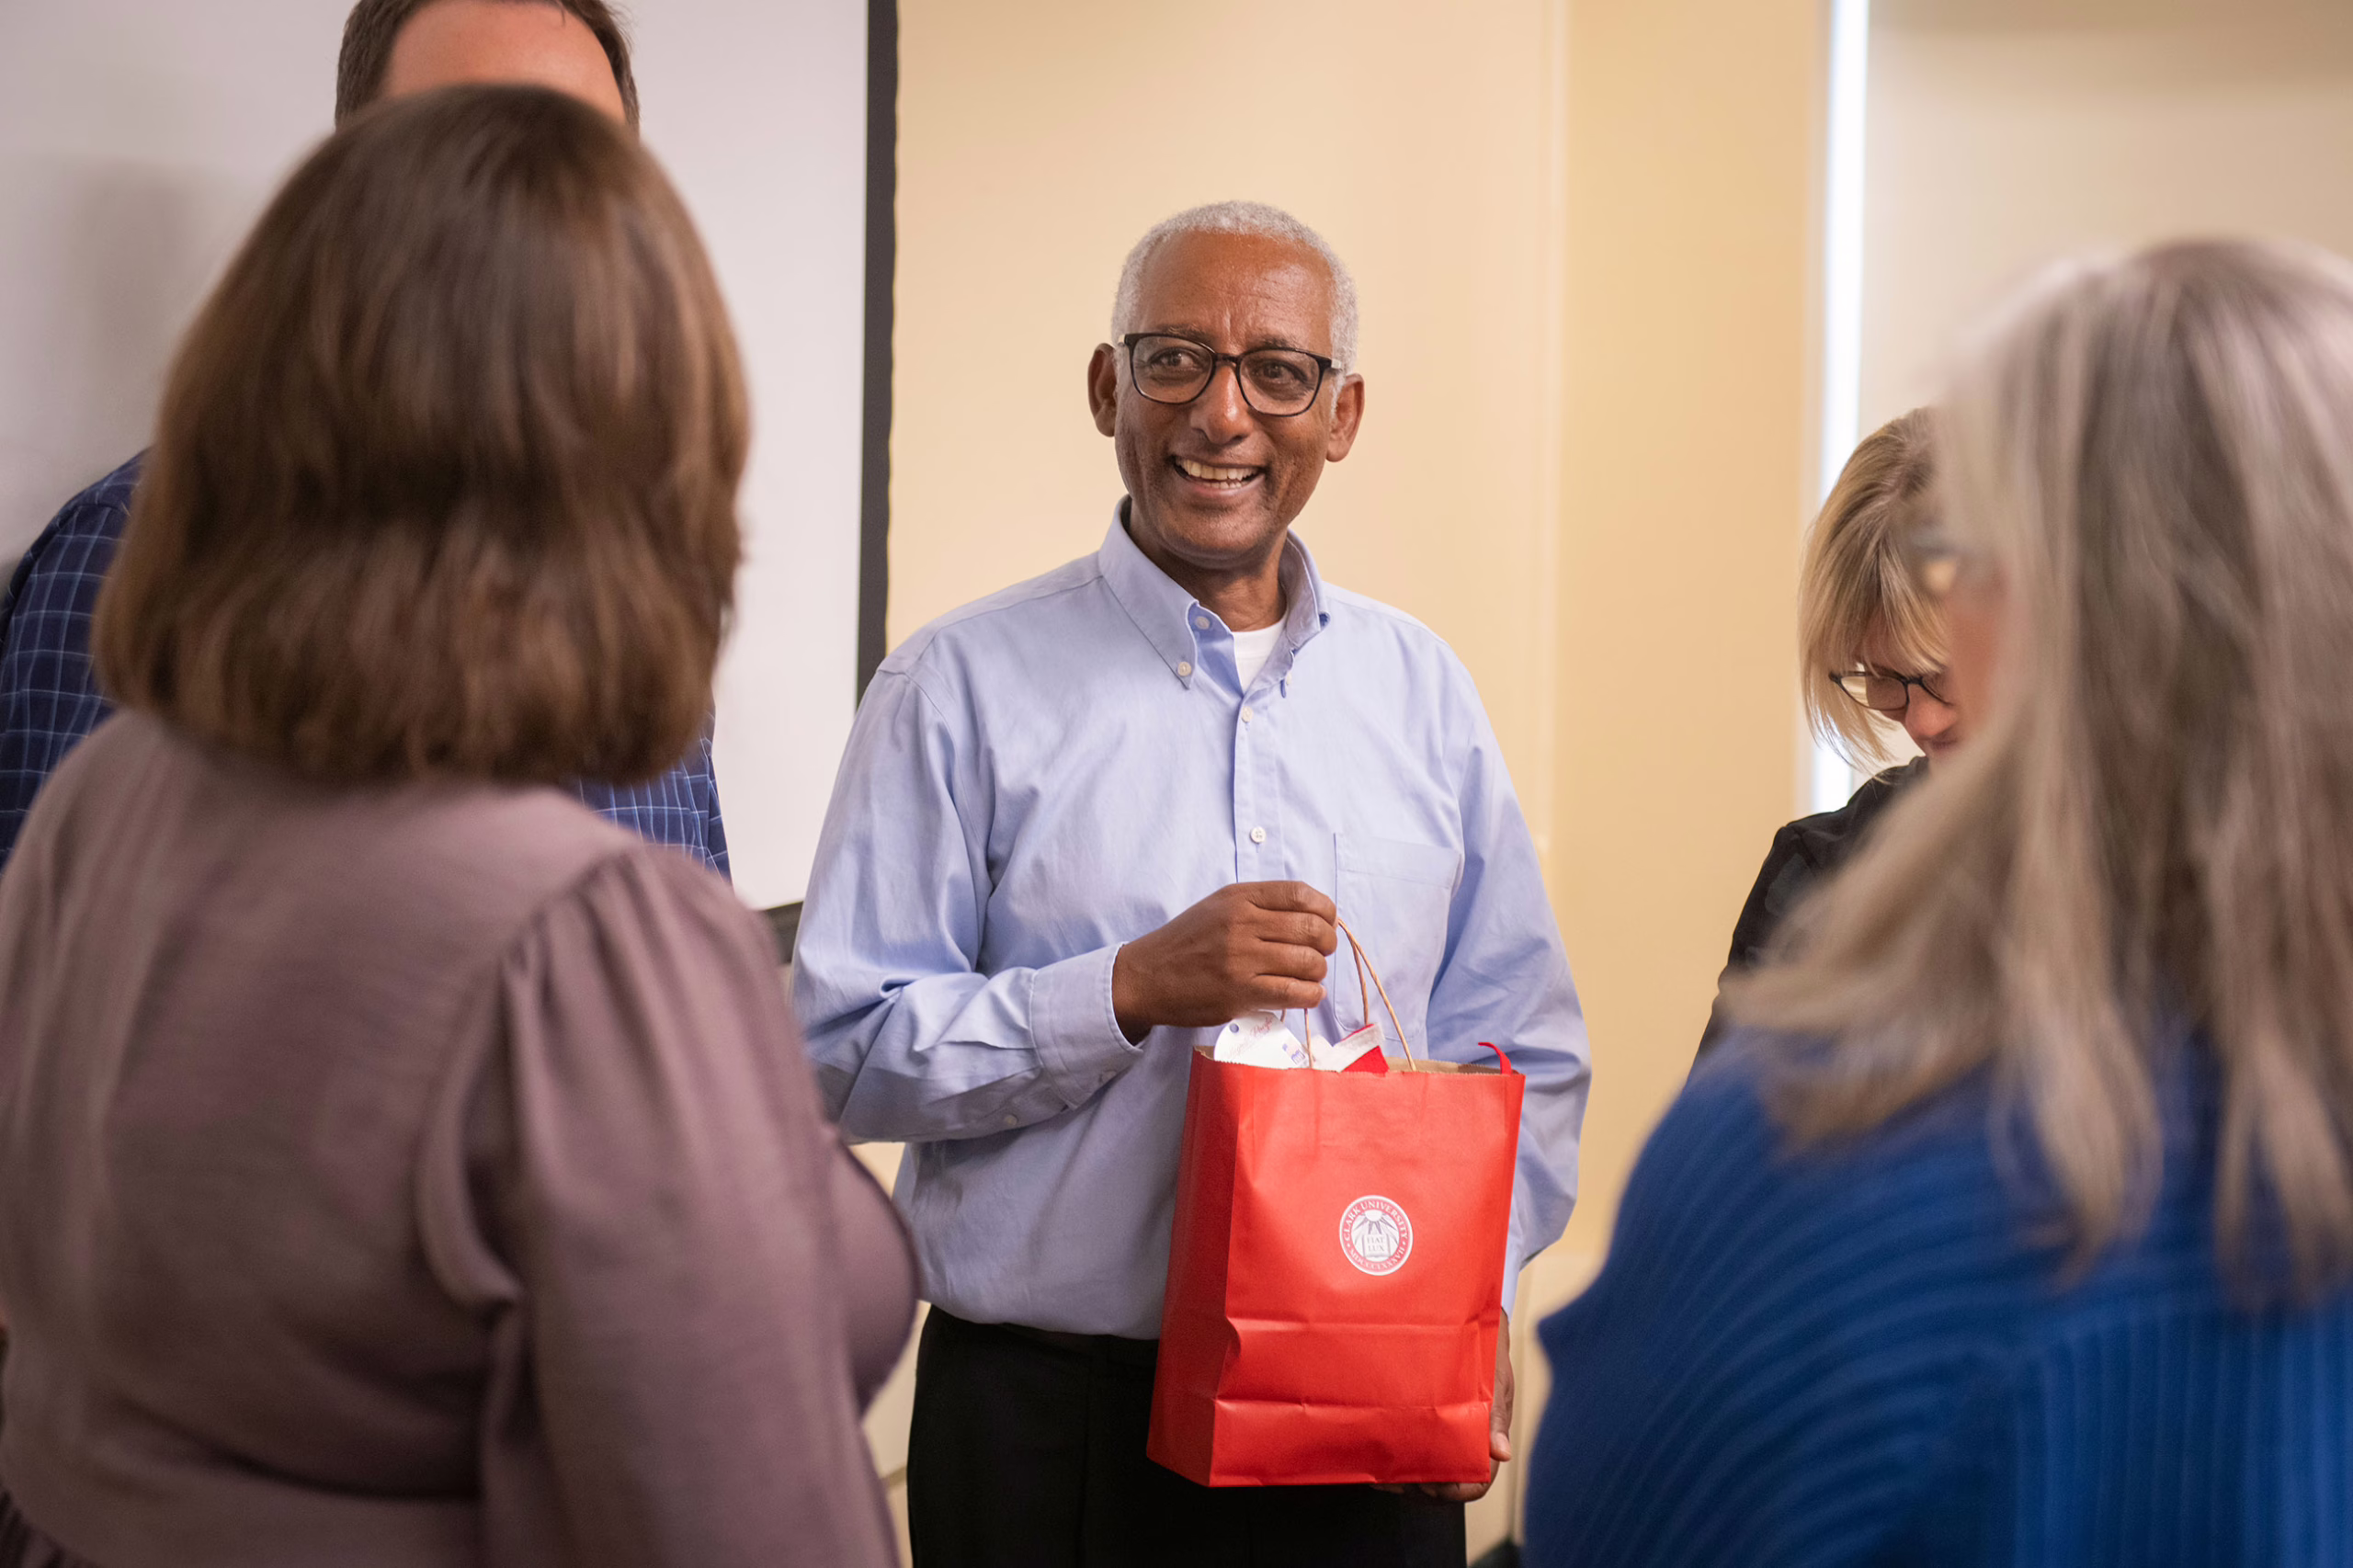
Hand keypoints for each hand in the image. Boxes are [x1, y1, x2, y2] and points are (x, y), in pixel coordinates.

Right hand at [1111, 881, 1336, 1041]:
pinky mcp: (1240, 994)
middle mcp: (1241, 924)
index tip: (1326, 922)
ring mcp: (1241, 960)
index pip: (1300, 894)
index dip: (1325, 910)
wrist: (1148, 976)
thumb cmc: (1188, 941)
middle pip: (1311, 929)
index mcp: (1239, 898)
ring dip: (1318, 971)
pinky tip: (1305, 994)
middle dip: (1327, 943)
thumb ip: (1260, 905)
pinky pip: (1295, 993)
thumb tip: (1313, 916)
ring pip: (1308, 963)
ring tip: (1309, 975)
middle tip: (1320, 952)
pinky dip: (1311, 995)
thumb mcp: (1219, 906)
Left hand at [1380, 1309, 1513, 1504]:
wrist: (1469, 1312)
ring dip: (1398, 1469)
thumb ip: (1495, 1413)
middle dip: (1416, 1484)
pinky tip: (1369, 1443)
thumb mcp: (1495, 1376)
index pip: (1475, 1482)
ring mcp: (1441, 1429)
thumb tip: (1502, 1453)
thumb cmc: (1486, 1345)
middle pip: (1442, 1482)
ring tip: (1372, 1462)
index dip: (1453, 1489)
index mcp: (1486, 1435)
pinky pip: (1405, 1444)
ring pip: (1421, 1467)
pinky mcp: (1420, 1416)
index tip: (1428, 1482)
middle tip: (1387, 1474)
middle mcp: (1462, 1438)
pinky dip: (1389, 1450)